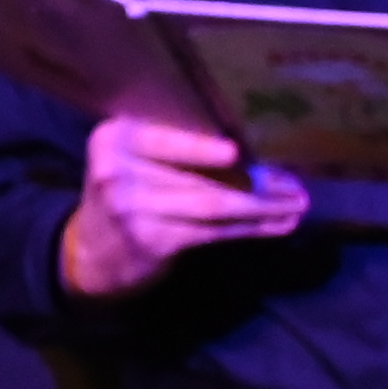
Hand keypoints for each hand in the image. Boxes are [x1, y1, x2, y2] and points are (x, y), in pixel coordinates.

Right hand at [59, 113, 306, 297]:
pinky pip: (213, 232)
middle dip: (256, 182)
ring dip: (262, 208)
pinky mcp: (154, 243)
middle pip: (199, 177)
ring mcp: (133, 211)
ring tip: (296, 205)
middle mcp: (118, 172)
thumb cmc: (127, 193)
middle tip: (296, 185)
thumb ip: (171, 150)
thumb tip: (250, 148)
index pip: (166, 140)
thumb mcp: (134, 161)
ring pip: (212, 205)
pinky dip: (249, 228)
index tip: (239, 152)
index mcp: (115, 138)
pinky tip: (277, 226)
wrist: (91, 250)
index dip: (201, 149)